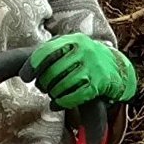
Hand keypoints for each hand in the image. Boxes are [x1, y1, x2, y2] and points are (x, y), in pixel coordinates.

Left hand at [22, 34, 136, 108]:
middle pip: (52, 71)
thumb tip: (26, 68)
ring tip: (51, 94)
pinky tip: (57, 104)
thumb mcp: (73, 47)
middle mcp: (84, 51)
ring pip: (62, 85)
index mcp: (74, 40)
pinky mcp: (99, 85)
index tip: (25, 77)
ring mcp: (93, 68)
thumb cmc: (87, 59)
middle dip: (43, 82)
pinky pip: (74, 97)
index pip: (46, 51)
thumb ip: (53, 50)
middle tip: (42, 87)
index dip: (32, 66)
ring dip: (52, 93)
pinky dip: (62, 103)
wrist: (118, 69)